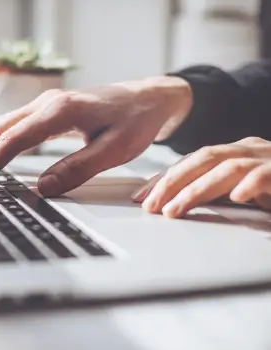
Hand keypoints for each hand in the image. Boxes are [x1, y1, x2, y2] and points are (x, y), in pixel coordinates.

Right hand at [0, 76, 192, 195]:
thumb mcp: (116, 148)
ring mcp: (44, 104)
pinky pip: (10, 126)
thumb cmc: (136, 121)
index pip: (14, 140)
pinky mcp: (46, 111)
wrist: (148, 98)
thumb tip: (43, 188)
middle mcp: (46, 103)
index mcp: (61, 110)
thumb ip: (79, 167)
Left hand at [131, 137, 270, 217]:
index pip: (191, 162)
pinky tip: (236, 198)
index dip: (163, 178)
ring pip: (226, 167)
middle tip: (149, 206)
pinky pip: (266, 174)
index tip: (140, 197)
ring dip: (196, 189)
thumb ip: (214, 192)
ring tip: (174, 210)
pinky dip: (251, 184)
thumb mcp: (240, 191)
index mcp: (234, 153)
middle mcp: (248, 150)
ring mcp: (269, 157)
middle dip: (171, 183)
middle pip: (201, 159)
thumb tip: (173, 203)